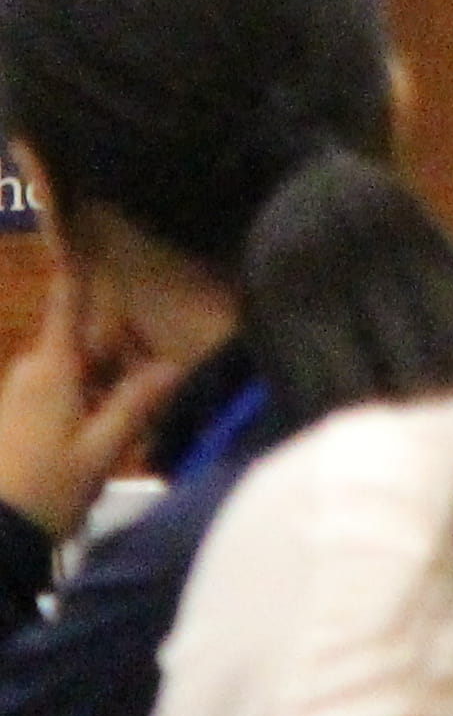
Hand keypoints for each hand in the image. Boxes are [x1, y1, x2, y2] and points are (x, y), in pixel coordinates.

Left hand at [0, 271, 181, 541]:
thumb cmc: (46, 489)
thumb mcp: (102, 450)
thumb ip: (138, 403)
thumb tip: (172, 363)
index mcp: (52, 368)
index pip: (69, 302)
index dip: (81, 264)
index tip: (87, 226)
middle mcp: (30, 371)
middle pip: (83, 339)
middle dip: (122, 345)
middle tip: (166, 361)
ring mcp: (18, 396)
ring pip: (75, 368)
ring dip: (107, 377)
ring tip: (145, 400)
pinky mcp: (14, 419)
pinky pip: (60, 392)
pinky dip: (89, 397)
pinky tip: (111, 424)